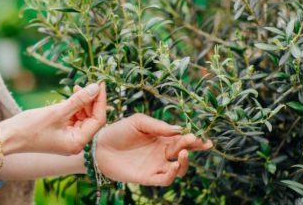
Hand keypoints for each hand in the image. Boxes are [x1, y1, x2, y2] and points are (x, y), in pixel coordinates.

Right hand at [0, 83, 106, 154]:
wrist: (7, 137)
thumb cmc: (30, 128)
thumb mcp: (57, 112)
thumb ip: (78, 100)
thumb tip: (96, 88)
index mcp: (77, 143)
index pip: (98, 120)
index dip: (100, 101)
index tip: (100, 84)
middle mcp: (76, 144)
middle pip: (92, 119)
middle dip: (91, 101)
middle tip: (88, 84)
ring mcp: (68, 139)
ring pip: (83, 118)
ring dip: (82, 103)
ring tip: (76, 89)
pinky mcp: (61, 134)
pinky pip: (73, 119)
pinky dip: (74, 108)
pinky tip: (70, 97)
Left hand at [95, 114, 211, 185]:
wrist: (99, 146)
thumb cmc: (118, 131)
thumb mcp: (138, 122)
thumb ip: (157, 125)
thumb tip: (178, 129)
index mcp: (162, 139)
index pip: (182, 139)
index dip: (194, 139)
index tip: (203, 137)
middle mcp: (162, 153)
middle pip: (184, 152)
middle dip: (192, 147)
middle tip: (196, 141)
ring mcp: (155, 166)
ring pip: (178, 169)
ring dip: (184, 163)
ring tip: (183, 153)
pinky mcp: (148, 177)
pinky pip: (165, 180)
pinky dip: (172, 175)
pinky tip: (173, 165)